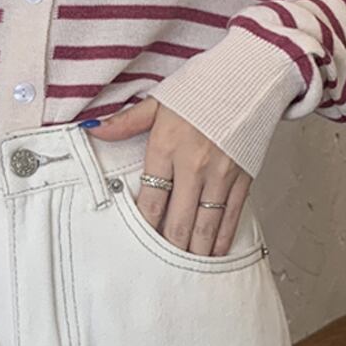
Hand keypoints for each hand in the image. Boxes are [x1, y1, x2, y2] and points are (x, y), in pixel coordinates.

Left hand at [85, 98, 252, 255]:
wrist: (251, 75)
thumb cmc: (204, 85)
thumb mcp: (160, 99)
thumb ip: (126, 121)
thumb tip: (94, 130)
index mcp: (167, 146)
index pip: (151, 198)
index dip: (144, 226)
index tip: (135, 244)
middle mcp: (194, 165)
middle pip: (178, 220)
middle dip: (168, 247)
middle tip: (158, 269)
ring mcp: (221, 174)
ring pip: (205, 225)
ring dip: (194, 251)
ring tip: (183, 270)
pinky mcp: (244, 177)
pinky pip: (231, 216)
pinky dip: (221, 238)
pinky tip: (212, 254)